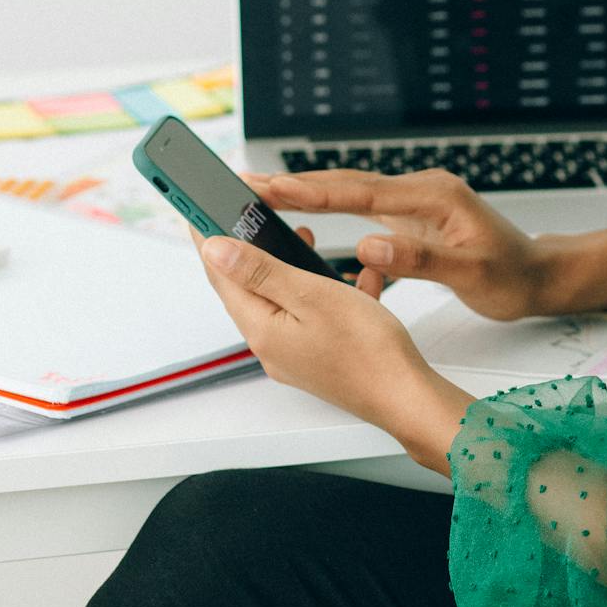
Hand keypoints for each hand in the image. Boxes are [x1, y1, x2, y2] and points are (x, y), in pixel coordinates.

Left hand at [183, 216, 450, 445]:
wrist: (406, 396)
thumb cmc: (368, 350)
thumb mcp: (311, 295)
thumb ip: (261, 271)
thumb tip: (215, 250)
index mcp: (262, 329)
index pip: (221, 276)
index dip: (208, 239)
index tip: (199, 209)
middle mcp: (272, 345)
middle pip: (248, 288)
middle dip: (250, 248)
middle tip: (249, 217)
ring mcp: (295, 353)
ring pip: (283, 299)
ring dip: (290, 266)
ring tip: (302, 239)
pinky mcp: (318, 356)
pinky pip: (311, 314)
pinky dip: (325, 290)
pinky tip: (355, 279)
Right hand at [238, 168, 546, 320]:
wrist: (540, 275)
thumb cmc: (513, 276)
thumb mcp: (471, 275)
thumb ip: (419, 261)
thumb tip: (368, 247)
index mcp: (433, 197)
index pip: (361, 191)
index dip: (313, 190)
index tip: (271, 186)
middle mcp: (421, 192)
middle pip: (348, 183)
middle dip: (296, 184)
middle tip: (246, 181)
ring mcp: (416, 203)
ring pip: (352, 195)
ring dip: (310, 196)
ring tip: (263, 196)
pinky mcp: (413, 218)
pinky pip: (365, 211)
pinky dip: (335, 213)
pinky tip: (314, 225)